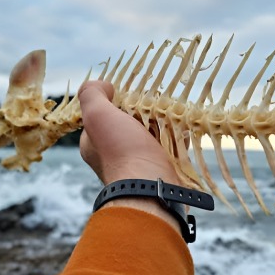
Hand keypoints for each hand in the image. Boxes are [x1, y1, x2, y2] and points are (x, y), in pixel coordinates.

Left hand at [78, 80, 182, 231]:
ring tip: (170, 110)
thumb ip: (92, 95)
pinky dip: (175, 135)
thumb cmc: (122, 151)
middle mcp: (113, 155)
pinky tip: (181, 126)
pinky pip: (168, 147)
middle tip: (154, 101)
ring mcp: (137, 164)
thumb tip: (103, 85)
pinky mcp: (159, 169)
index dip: (114, 101)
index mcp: (94, 144)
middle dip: (141, 111)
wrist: (150, 188)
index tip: (129, 92)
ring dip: (160, 121)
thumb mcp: (97, 115)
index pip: (102, 115)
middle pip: (128, 124)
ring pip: (149, 134)